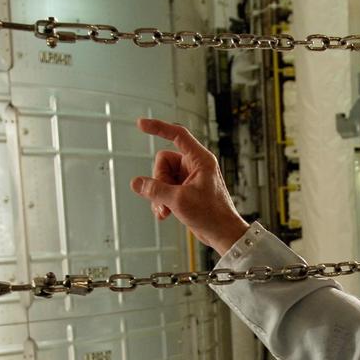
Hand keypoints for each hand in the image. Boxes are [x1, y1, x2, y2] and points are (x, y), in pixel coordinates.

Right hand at [129, 118, 249, 255]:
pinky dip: (162, 200)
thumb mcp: (179, 200)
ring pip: (162, 177)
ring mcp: (190, 178)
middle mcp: (196, 165)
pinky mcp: (186, 190)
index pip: (178, 135)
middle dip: (159, 181)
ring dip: (159, 194)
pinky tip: (165, 214)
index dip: (159, 127)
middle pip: (164, 161)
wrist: (223, 234)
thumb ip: (155, 190)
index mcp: (201, 160)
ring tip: (165, 210)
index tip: (141, 125)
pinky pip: (166, 188)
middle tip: (165, 199)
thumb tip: (137, 183)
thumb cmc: (212, 215)